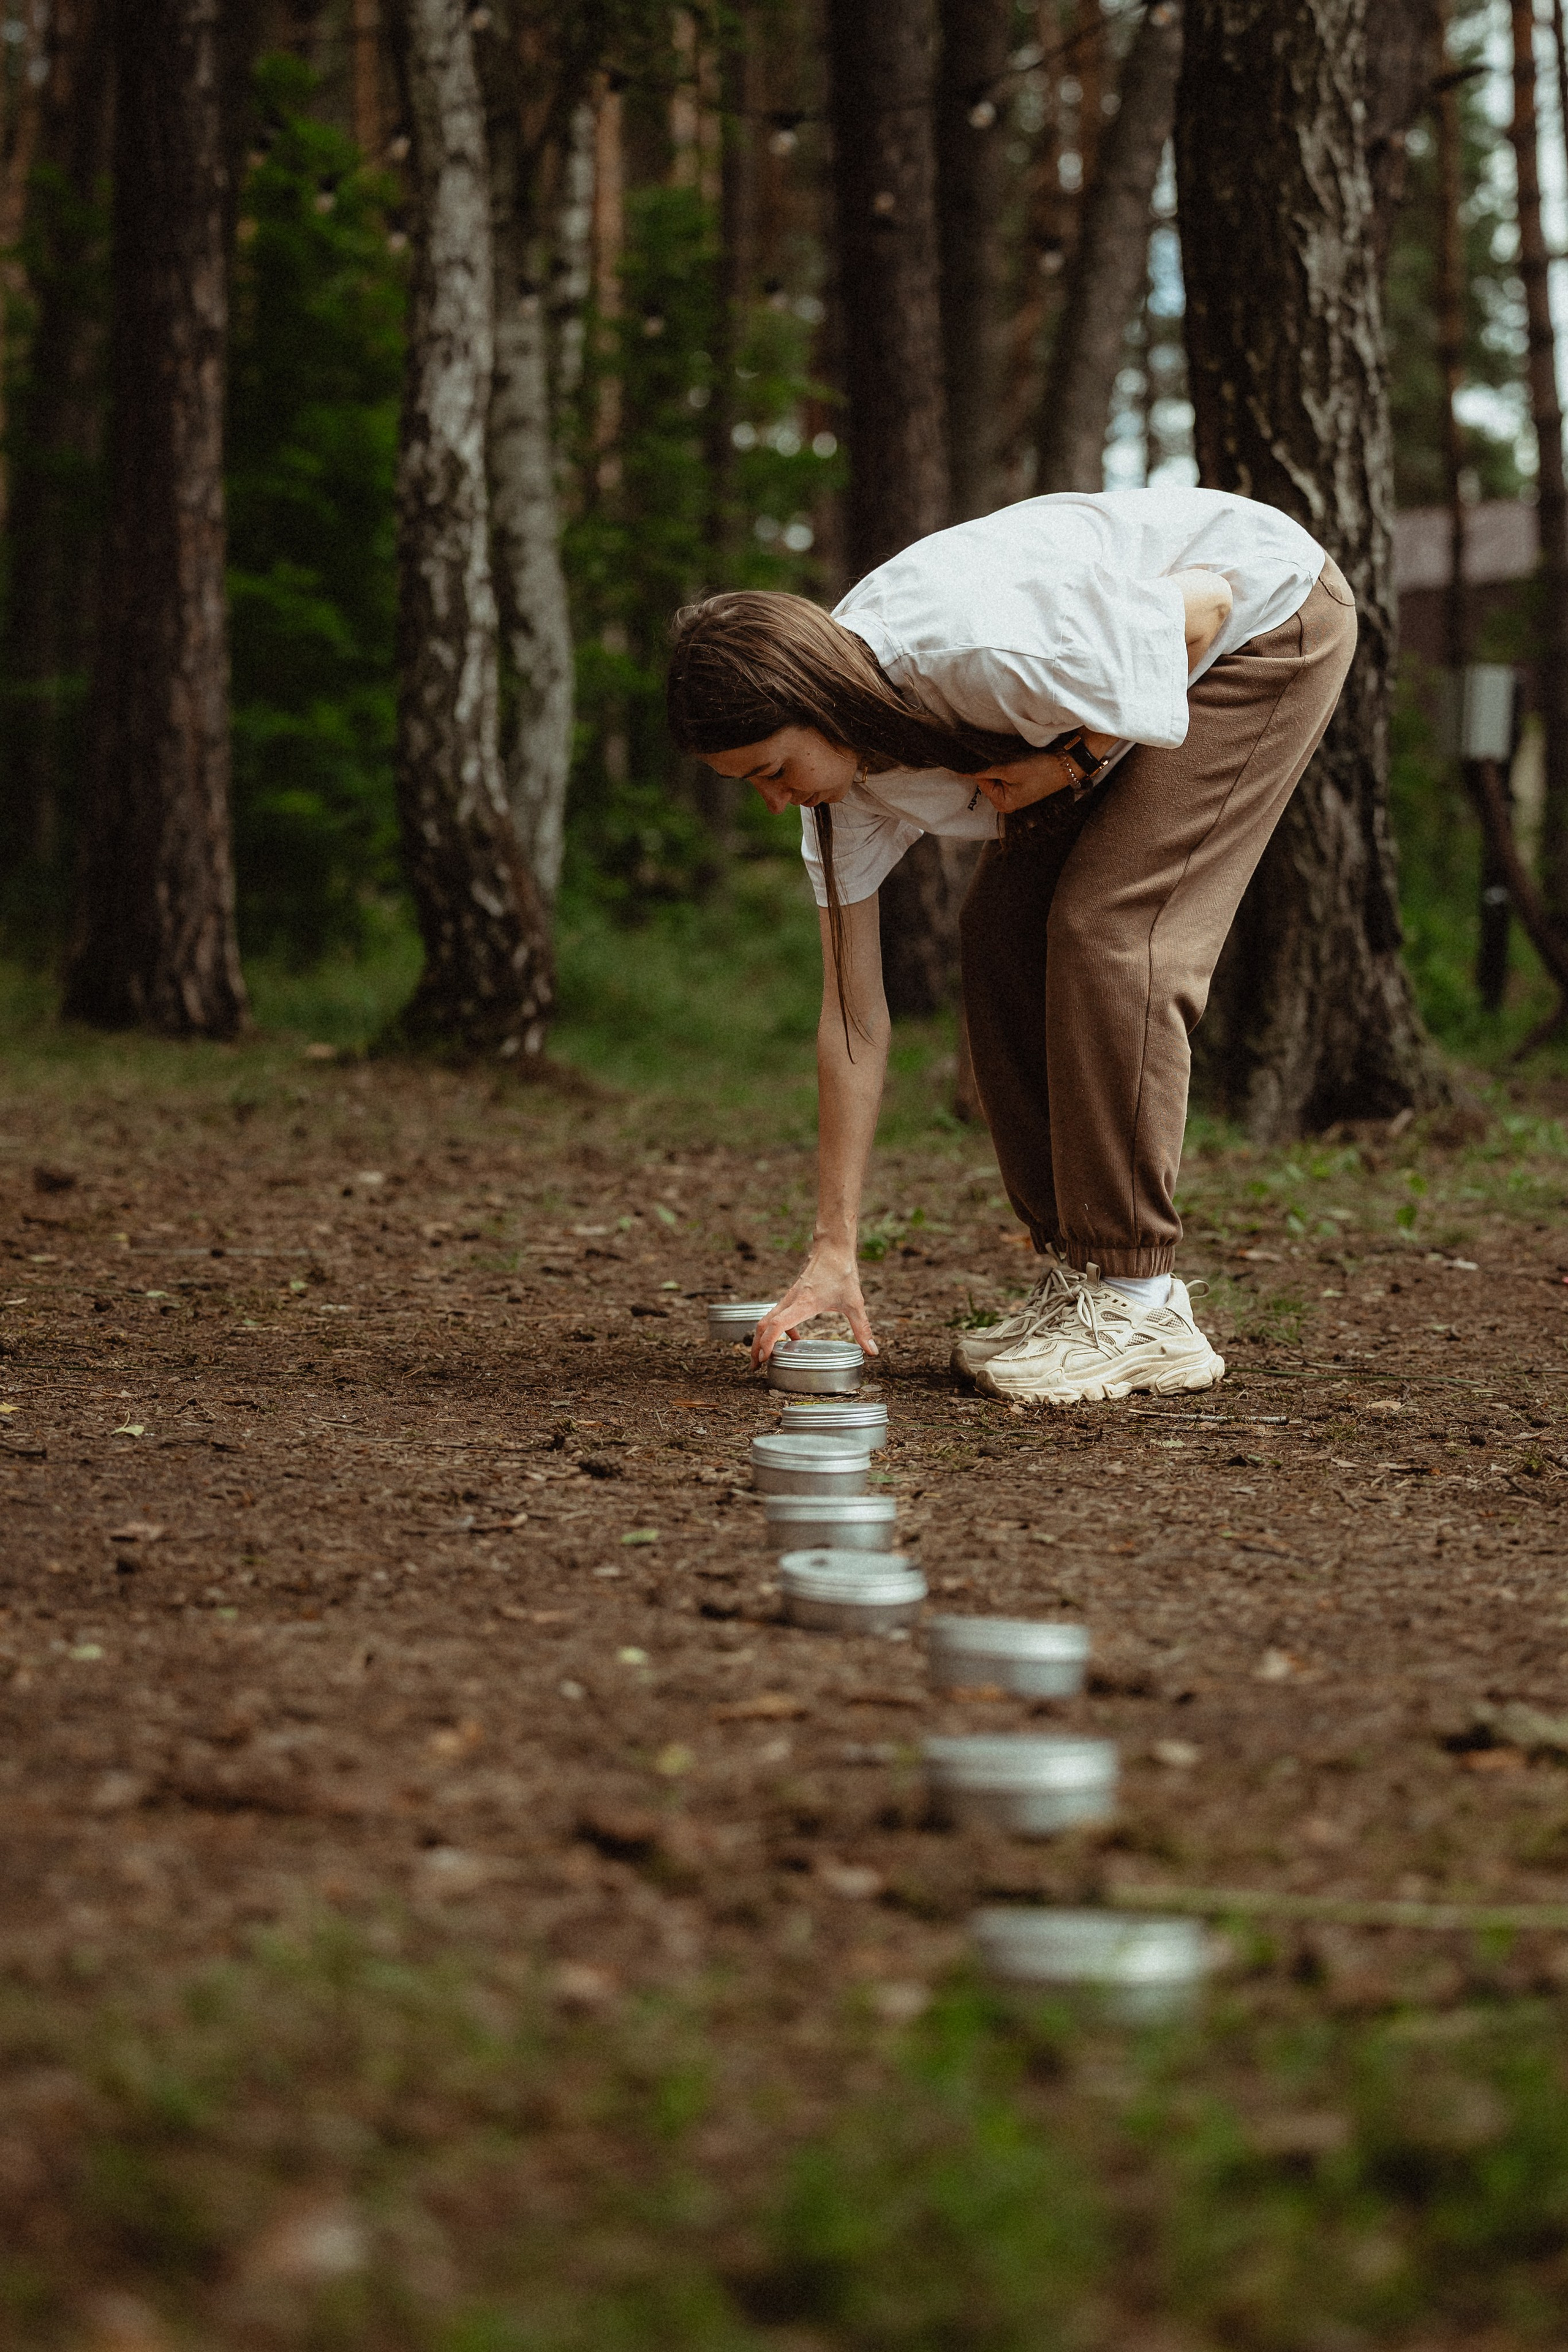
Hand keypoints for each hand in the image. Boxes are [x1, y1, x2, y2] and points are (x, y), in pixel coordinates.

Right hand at [750, 1243, 878, 1365]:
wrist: (832, 1248)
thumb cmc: (842, 1272)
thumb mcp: (855, 1303)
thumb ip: (862, 1329)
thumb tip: (872, 1351)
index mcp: (803, 1304)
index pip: (777, 1325)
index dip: (768, 1343)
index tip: (764, 1359)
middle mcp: (791, 1300)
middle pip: (763, 1324)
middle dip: (756, 1346)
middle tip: (756, 1366)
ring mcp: (789, 1297)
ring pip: (766, 1319)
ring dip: (762, 1337)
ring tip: (765, 1357)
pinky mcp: (792, 1295)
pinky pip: (777, 1314)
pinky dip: (776, 1329)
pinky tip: (793, 1339)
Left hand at [971, 752, 1071, 815]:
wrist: (1067, 764)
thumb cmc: (1040, 770)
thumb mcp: (1009, 769)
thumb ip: (985, 770)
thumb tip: (963, 769)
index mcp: (1002, 804)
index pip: (980, 780)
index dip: (981, 766)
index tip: (984, 752)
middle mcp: (1006, 802)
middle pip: (987, 778)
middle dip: (991, 765)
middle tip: (1004, 756)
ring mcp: (1014, 793)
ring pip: (996, 774)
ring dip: (999, 764)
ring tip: (1011, 757)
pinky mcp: (1021, 784)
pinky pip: (1006, 773)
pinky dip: (1007, 765)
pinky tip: (1015, 759)